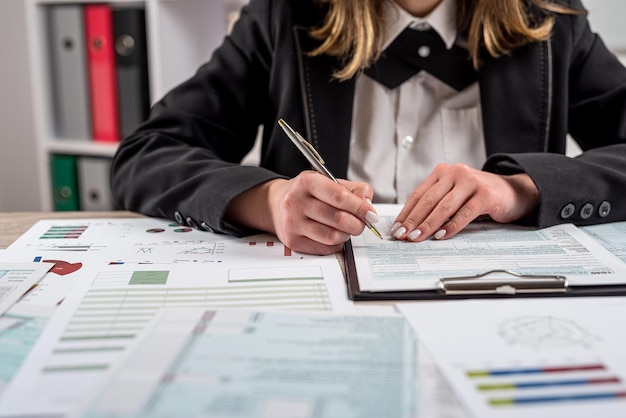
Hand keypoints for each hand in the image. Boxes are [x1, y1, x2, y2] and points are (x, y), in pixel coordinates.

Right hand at [227, 171, 377, 254]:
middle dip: (357, 224)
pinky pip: (324, 248)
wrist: (276, 205)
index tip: (371, 214)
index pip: (339, 197)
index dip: (360, 207)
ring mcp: (292, 223)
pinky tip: (334, 235)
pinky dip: (336, 244)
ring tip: (346, 228)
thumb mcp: (327, 182)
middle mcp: (296, 202)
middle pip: (338, 219)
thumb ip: (352, 189)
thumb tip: (368, 201)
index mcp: (307, 182)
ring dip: (346, 234)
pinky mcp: (293, 241)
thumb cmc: (306, 193)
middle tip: (362, 223)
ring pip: (332, 236)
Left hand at [391, 163, 538, 241]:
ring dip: (428, 225)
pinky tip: (441, 236)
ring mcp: (471, 182)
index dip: (406, 213)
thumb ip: (436, 205)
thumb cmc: (478, 196)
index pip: (418, 194)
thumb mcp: (454, 195)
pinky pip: (464, 213)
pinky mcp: (485, 194)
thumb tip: (411, 226)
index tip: (396, 228)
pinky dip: (451, 226)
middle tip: (403, 236)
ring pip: (444, 207)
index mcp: (442, 172)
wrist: (512, 192)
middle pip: (428, 200)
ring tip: (417, 238)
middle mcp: (455, 173)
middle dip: (413, 220)